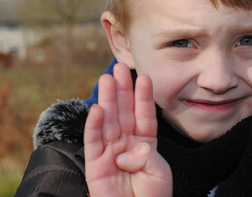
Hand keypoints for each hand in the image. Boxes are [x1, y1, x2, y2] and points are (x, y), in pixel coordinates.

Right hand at [84, 63, 171, 196]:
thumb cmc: (151, 196)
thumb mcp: (158, 173)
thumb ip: (146, 156)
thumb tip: (131, 148)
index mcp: (143, 143)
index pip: (143, 116)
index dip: (143, 98)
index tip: (144, 78)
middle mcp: (125, 143)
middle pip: (123, 112)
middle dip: (121, 90)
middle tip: (119, 68)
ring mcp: (109, 151)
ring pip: (107, 121)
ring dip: (107, 100)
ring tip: (107, 79)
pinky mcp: (94, 163)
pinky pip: (93, 141)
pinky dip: (93, 126)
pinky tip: (97, 109)